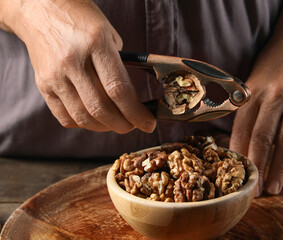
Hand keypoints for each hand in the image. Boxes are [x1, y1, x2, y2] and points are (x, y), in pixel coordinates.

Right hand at [13, 0, 155, 132]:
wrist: (40, 10)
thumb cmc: (82, 20)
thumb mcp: (108, 33)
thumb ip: (119, 64)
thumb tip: (131, 97)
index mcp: (96, 43)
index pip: (118, 89)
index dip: (136, 112)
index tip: (148, 123)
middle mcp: (73, 60)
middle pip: (101, 108)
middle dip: (123, 125)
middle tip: (134, 126)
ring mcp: (55, 74)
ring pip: (82, 116)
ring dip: (104, 127)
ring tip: (116, 124)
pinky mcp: (43, 84)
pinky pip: (64, 116)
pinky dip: (83, 124)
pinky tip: (94, 120)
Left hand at [230, 36, 282, 195]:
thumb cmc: (270, 66)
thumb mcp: (250, 82)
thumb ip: (244, 109)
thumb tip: (237, 143)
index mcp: (253, 92)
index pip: (242, 129)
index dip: (239, 154)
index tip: (236, 174)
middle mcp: (274, 96)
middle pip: (263, 136)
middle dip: (257, 166)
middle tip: (254, 190)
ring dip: (279, 167)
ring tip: (274, 189)